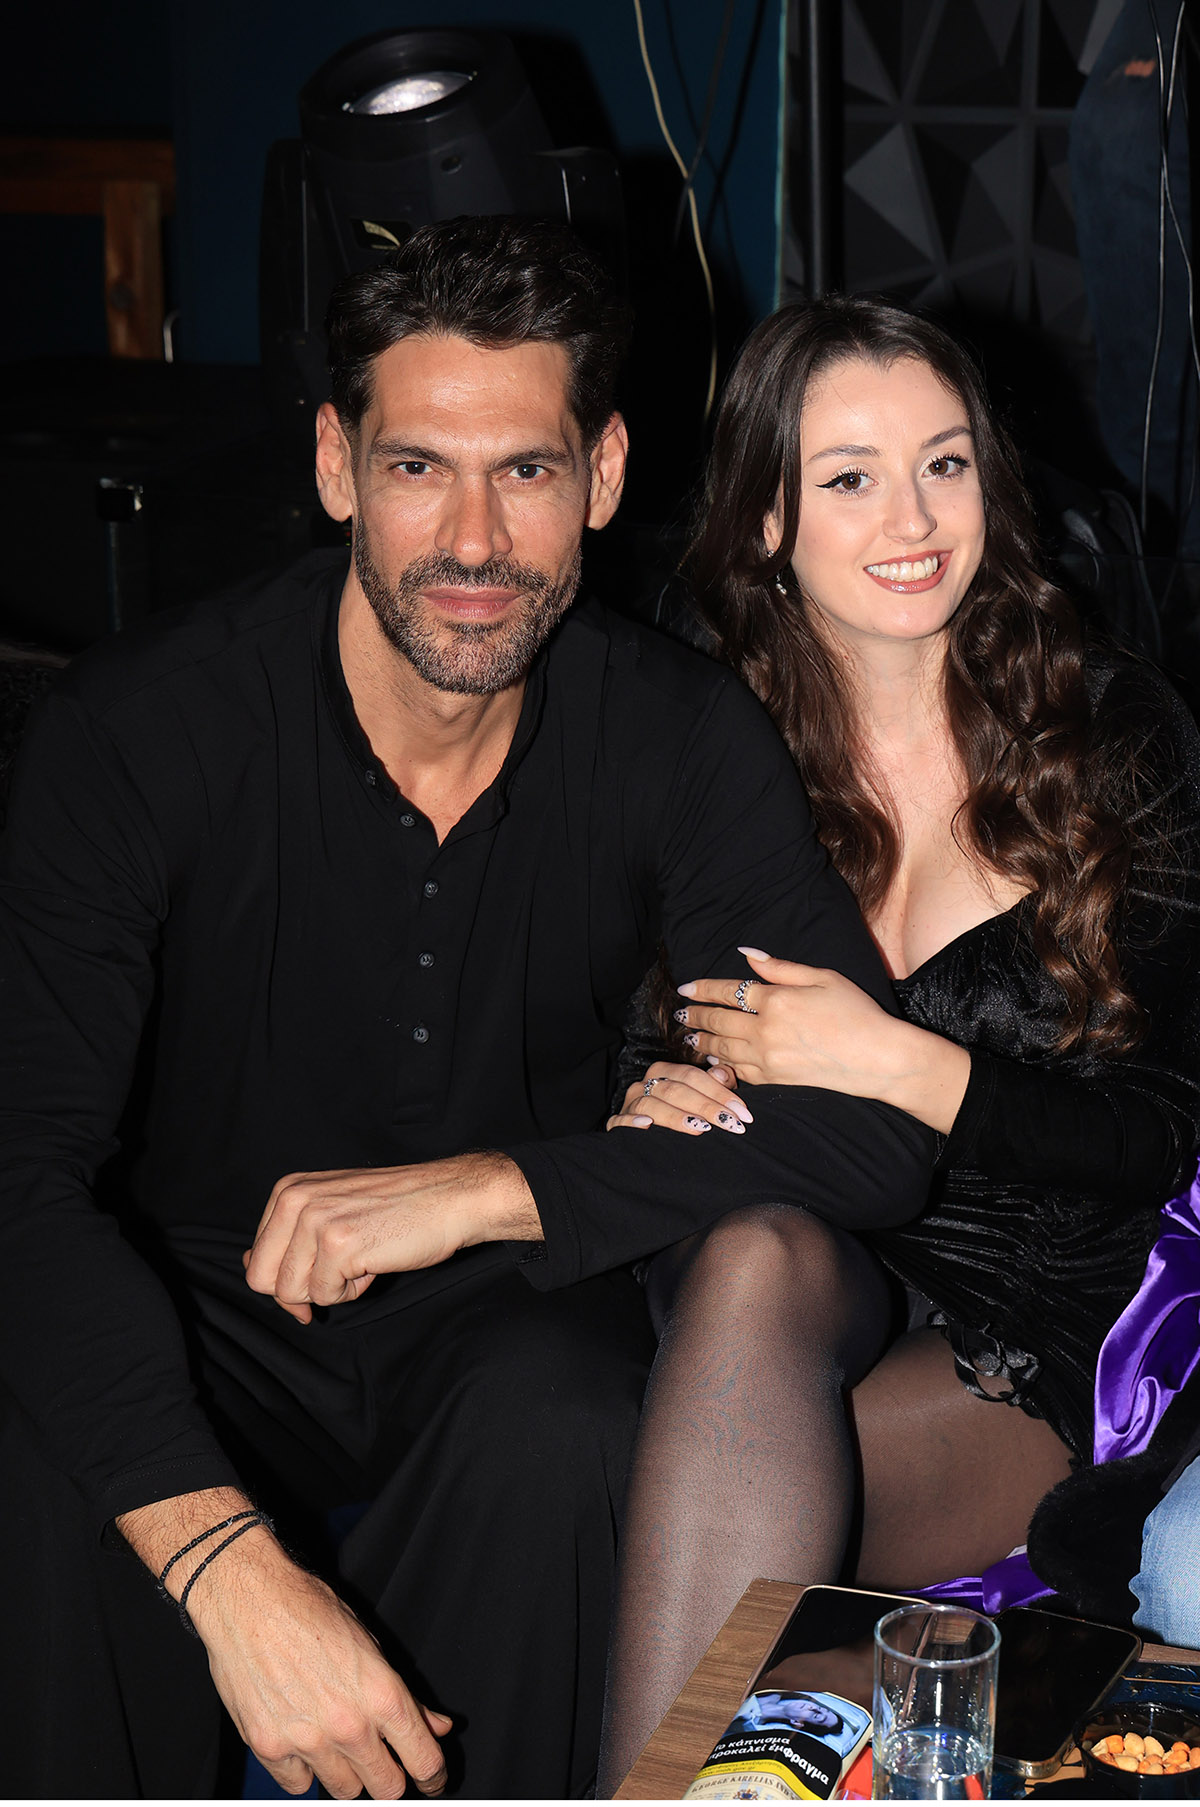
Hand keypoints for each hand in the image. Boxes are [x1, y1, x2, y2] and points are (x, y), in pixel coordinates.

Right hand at [196, 1537, 451, 1798]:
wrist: (249, 1600)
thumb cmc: (308, 1610)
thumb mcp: (371, 1643)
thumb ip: (407, 1695)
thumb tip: (437, 1724)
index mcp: (382, 1695)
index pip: (424, 1761)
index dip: (433, 1776)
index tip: (431, 1780)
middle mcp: (349, 1725)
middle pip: (387, 1789)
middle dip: (390, 1779)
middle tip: (383, 1762)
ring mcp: (308, 1742)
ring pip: (344, 1791)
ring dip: (347, 1774)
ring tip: (337, 1742)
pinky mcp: (270, 1749)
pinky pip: (298, 1785)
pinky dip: (303, 1770)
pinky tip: (302, 1741)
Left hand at [244, 1152, 541, 1323]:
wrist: (450, 1199)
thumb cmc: (396, 1208)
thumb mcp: (331, 1209)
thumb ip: (288, 1236)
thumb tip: (250, 1266)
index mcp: (288, 1190)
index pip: (256, 1261)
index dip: (287, 1282)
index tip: (321, 1274)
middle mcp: (294, 1199)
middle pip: (263, 1281)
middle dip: (301, 1291)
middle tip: (341, 1271)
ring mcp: (314, 1220)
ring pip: (292, 1293)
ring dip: (331, 1289)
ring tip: (362, 1260)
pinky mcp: (338, 1243)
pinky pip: (326, 1297)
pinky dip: (353, 1291)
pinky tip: (376, 1262)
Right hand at [606, 1060, 752, 1135]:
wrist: (653, 1147)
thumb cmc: (684, 1116)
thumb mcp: (703, 1098)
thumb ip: (716, 1084)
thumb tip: (723, 1074)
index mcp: (665, 1072)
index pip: (693, 1076)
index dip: (720, 1093)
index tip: (743, 1113)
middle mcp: (645, 1083)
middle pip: (675, 1090)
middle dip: (707, 1107)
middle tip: (731, 1125)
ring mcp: (630, 1103)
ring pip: (652, 1104)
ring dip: (676, 1116)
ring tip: (699, 1128)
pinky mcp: (617, 1123)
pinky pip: (620, 1121)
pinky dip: (632, 1122)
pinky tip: (647, 1126)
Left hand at [675, 947, 969, 1131]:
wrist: (877, 1058)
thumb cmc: (856, 1013)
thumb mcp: (823, 977)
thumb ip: (780, 967)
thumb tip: (746, 954)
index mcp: (776, 999)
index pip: (727, 992)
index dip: (703, 989)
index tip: (685, 988)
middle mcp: (765, 1029)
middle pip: (718, 1022)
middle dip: (694, 1017)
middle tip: (679, 1014)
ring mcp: (767, 1057)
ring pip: (721, 1049)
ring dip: (701, 1042)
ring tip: (688, 1037)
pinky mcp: (774, 1079)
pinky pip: (738, 1071)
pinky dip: (721, 1065)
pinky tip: (714, 1061)